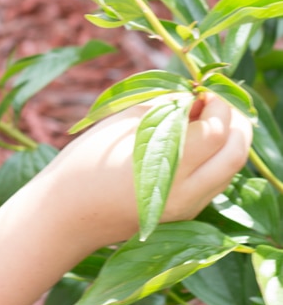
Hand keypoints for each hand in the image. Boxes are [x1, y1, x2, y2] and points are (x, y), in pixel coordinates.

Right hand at [43, 92, 252, 249]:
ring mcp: (188, 208)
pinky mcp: (186, 215)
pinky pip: (216, 182)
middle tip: (215, 100)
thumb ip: (164, 106)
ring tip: (208, 117)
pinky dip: (217, 158)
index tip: (203, 88)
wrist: (69, 213)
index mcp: (165, 163)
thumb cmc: (87, 159)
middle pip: (236, 153)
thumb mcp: (124, 122)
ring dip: (230, 140)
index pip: (216, 130)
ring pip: (231, 170)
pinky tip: (198, 141)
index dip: (217, 104)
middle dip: (235, 121)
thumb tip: (194, 95)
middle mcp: (185, 192)